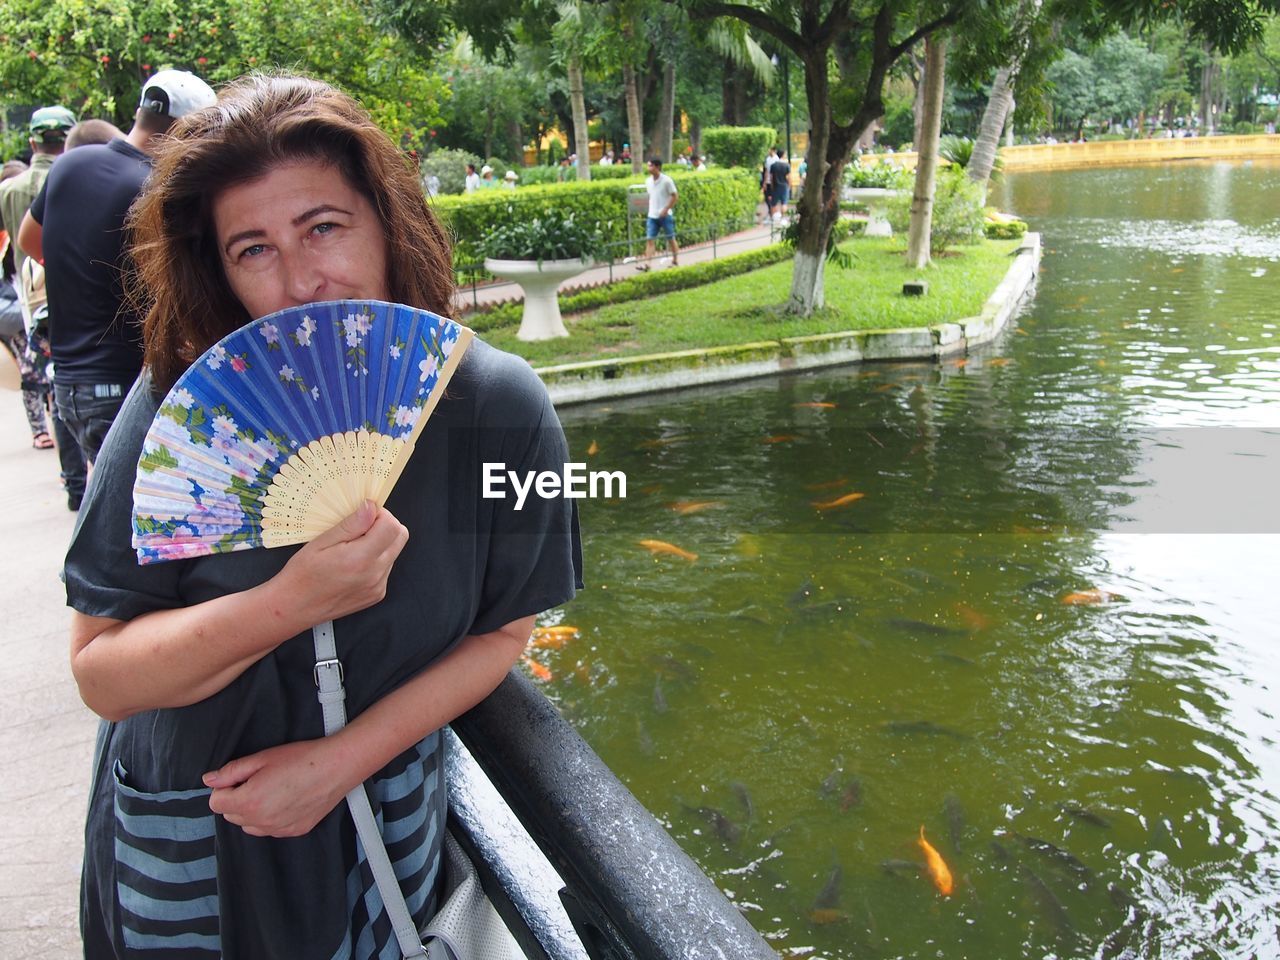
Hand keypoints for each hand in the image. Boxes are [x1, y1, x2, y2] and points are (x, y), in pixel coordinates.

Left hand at [204, 740, 347, 836]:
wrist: (336, 766)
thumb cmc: (302, 758)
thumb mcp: (262, 758)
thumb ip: (231, 771)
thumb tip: (209, 779)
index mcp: (249, 801)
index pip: (215, 803)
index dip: (224, 787)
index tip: (239, 777)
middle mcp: (261, 821)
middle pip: (231, 815)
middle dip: (237, 798)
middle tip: (258, 780)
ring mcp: (278, 829)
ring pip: (249, 825)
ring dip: (253, 810)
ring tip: (273, 789)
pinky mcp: (293, 831)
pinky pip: (270, 829)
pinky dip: (271, 817)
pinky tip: (286, 799)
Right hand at [276, 501, 408, 623]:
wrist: (295, 607)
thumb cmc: (302, 575)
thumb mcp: (321, 542)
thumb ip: (351, 524)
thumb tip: (371, 507)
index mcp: (360, 559)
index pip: (392, 526)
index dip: (380, 514)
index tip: (364, 515)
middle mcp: (374, 574)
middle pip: (400, 537)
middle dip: (384, 525)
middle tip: (360, 528)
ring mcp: (378, 586)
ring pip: (394, 551)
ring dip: (380, 543)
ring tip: (352, 549)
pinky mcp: (377, 594)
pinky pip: (386, 567)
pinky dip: (375, 560)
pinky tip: (353, 563)